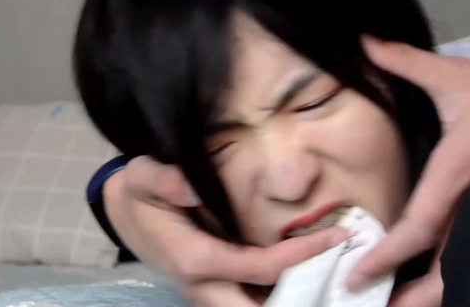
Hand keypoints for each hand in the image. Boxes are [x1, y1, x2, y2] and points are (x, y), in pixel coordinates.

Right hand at [105, 155, 348, 306]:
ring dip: (294, 301)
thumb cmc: (139, 193)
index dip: (301, 256)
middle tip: (344, 275)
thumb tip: (192, 185)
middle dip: (303, 300)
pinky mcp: (212, 292)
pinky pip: (250, 304)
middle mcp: (203, 287)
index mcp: (194, 259)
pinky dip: (281, 297)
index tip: (337, 238)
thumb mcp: (140, 176)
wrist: (126, 214)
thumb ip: (162, 179)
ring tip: (336, 278)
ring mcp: (207, 294)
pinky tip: (310, 279)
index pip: (260, 268)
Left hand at [347, 37, 469, 306]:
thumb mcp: (454, 75)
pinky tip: (422, 278)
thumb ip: (406, 62)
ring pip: (460, 268)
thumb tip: (364, 42)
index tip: (358, 274)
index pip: (419, 225)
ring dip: (427, 291)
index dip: (388, 253)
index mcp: (456, 174)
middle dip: (409, 296)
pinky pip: (469, 253)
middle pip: (443, 269)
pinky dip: (445, 273)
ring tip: (393, 304)